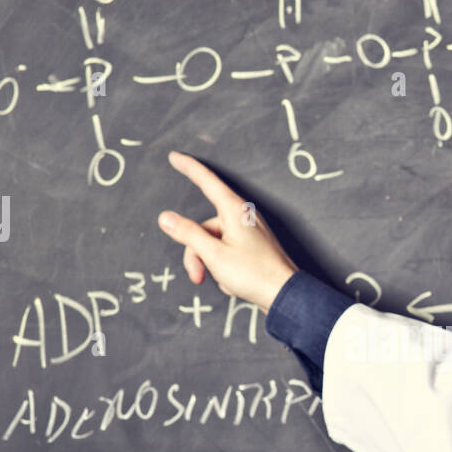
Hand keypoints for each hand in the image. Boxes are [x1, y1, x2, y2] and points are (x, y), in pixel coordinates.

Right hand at [157, 151, 299, 313]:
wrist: (284, 295)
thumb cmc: (254, 274)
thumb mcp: (213, 254)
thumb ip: (188, 234)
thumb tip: (167, 218)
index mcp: (234, 210)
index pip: (207, 181)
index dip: (189, 168)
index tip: (175, 156)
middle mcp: (242, 217)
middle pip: (203, 226)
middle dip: (195, 253)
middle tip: (198, 276)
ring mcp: (247, 232)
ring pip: (212, 242)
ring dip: (209, 264)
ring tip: (223, 281)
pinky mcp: (251, 248)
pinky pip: (226, 252)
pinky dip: (223, 268)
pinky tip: (234, 282)